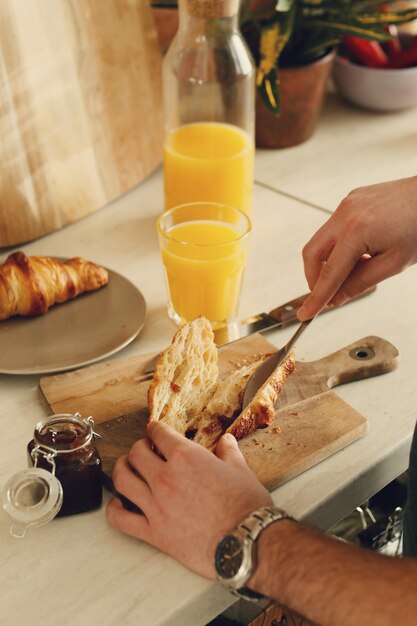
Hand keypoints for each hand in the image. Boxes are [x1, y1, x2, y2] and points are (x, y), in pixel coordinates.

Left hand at [106, 422, 271, 578]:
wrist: (246, 542)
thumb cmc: (246, 505)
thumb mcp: (240, 470)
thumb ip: (229, 452)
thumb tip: (226, 441)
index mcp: (186, 457)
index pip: (158, 433)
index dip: (154, 428)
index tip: (154, 430)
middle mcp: (165, 477)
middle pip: (135, 453)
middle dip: (139, 447)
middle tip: (144, 450)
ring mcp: (156, 505)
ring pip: (122, 480)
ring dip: (121, 469)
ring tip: (126, 468)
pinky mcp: (154, 532)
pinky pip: (121, 519)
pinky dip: (114, 509)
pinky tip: (119, 504)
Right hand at [297, 176, 416, 320]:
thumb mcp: (395, 263)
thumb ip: (361, 282)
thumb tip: (338, 297)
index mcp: (357, 230)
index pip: (329, 273)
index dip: (317, 297)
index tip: (307, 313)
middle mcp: (346, 213)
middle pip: (313, 253)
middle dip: (314, 278)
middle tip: (326, 295)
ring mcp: (346, 204)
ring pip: (321, 240)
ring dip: (329, 262)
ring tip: (354, 271)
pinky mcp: (351, 200)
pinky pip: (334, 228)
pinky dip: (339, 246)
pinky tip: (359, 254)